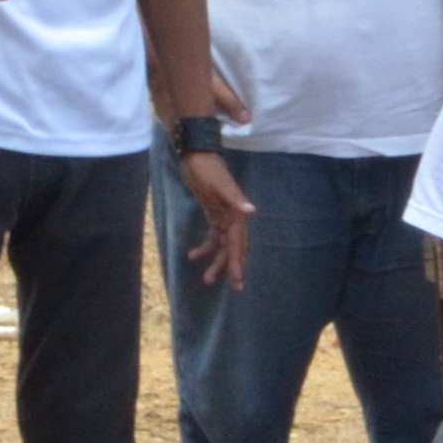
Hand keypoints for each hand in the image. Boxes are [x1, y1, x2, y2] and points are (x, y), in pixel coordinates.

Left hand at [178, 147, 254, 290]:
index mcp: (236, 214)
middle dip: (233, 268)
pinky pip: (213, 236)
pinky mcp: (214, 213)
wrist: (196, 155)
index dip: (238, 262)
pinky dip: (205, 247)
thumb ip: (234, 198)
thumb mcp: (219, 184)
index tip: (237, 280)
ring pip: (223, 245)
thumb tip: (251, 211)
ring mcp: (223, 216)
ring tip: (207, 281)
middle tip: (234, 288)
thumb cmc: (207, 169)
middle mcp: (233, 217)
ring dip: (216, 262)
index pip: (238, 243)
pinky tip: (192, 256)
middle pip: (234, 248)